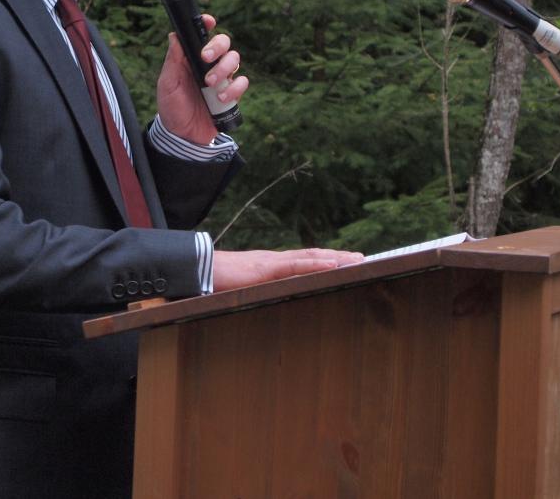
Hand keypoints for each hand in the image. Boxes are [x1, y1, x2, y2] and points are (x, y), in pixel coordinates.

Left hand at [156, 14, 248, 143]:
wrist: (182, 135)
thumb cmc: (172, 107)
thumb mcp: (168, 84)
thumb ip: (173, 60)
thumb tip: (174, 35)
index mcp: (192, 58)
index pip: (203, 36)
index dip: (207, 25)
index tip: (210, 21)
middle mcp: (209, 65)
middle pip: (224, 43)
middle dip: (218, 47)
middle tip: (206, 58)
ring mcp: (222, 78)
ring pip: (235, 60)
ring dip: (224, 69)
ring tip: (210, 84)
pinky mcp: (231, 94)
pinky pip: (242, 83)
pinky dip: (235, 88)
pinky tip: (221, 97)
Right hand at [212, 248, 364, 291]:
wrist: (197, 268)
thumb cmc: (214, 281)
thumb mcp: (240, 288)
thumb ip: (253, 293)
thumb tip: (261, 305)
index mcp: (269, 265)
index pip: (301, 260)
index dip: (322, 260)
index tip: (342, 262)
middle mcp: (274, 259)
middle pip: (312, 255)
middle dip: (338, 256)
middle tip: (362, 259)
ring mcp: (271, 262)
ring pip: (310, 257)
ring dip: (336, 258)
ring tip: (358, 260)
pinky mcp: (267, 268)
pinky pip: (297, 265)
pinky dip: (318, 263)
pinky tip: (334, 263)